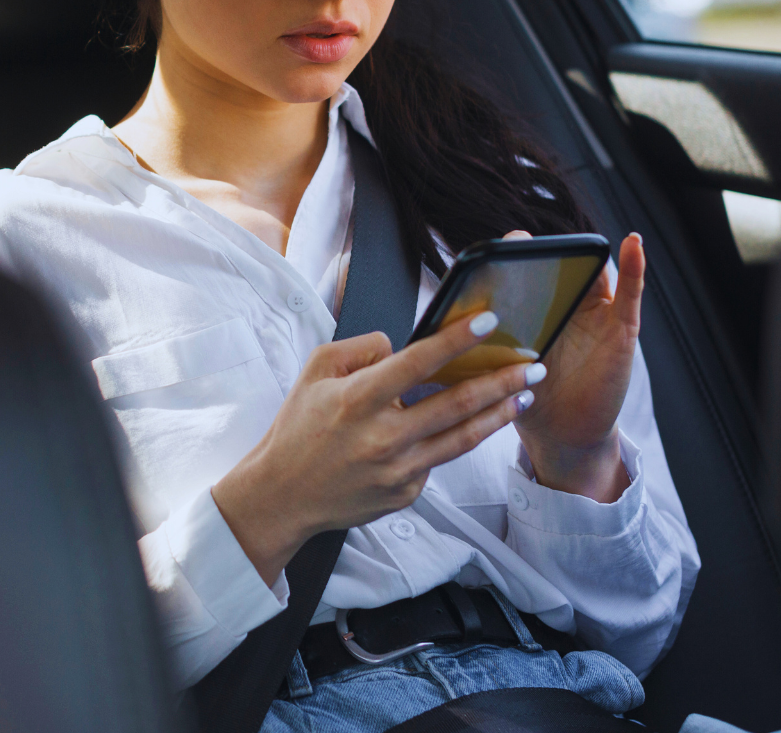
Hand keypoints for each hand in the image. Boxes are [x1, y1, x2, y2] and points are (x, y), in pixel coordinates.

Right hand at [212, 314, 543, 586]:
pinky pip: (438, 459)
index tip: (489, 320)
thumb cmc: (298, 429)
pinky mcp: (406, 493)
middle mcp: (384, 436)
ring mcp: (398, 470)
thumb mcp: (315, 371)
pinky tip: (473, 424)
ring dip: (499, 414)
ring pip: (462, 438)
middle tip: (533, 366)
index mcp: (359, 399)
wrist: (283, 496)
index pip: (418, 361)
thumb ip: (359, 348)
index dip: (457, 339)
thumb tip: (398, 345)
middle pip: (457, 404)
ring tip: (525, 395)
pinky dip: (456, 439)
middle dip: (502, 381)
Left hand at [505, 230, 645, 502]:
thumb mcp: (498, 369)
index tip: (489, 251)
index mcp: (533, 311)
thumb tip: (436, 329)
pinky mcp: (621, 330)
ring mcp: (595, 315)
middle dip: (539, 254)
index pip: (524, 274)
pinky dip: (635, 267)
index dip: (509, 259)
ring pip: (592, 274)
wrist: (561, 436)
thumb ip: (481, 345)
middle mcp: (564, 307)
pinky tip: (632, 244)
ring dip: (582, 254)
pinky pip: (630, 295)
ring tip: (570, 245)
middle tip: (519, 244)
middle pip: (556, 269)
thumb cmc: (527, 399)